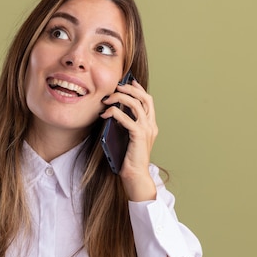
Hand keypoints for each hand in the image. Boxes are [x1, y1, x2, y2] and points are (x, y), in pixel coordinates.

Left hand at [100, 79, 157, 201]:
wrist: (135, 175)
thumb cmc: (129, 159)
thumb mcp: (128, 137)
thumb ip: (126, 125)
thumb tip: (114, 111)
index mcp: (151, 125)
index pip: (148, 100)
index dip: (138, 89)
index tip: (128, 81)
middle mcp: (151, 125)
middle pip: (144, 98)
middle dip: (130, 89)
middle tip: (116, 86)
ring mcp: (146, 130)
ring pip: (136, 105)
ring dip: (120, 98)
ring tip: (108, 98)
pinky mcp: (138, 136)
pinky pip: (127, 118)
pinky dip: (115, 113)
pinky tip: (105, 114)